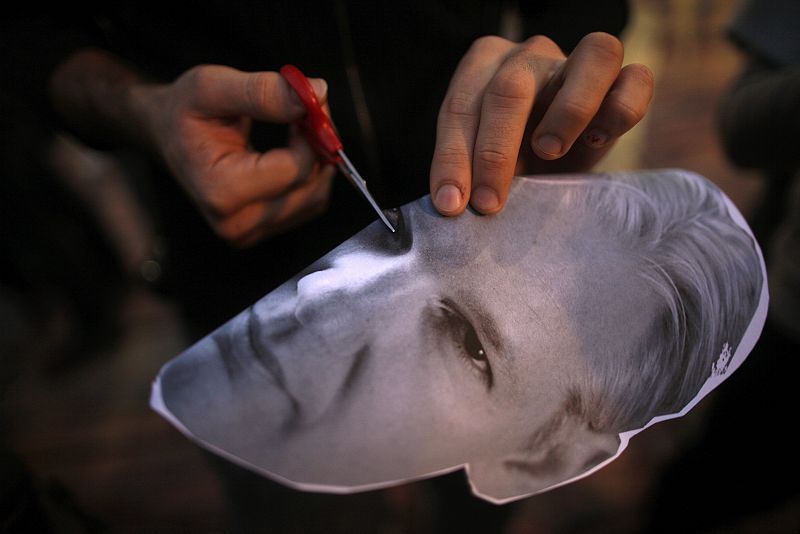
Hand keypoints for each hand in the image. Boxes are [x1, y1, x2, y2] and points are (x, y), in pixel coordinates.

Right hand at [137, 65, 334, 246]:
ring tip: (292, 128)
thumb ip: (261, 91)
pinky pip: (310, 204)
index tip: (304, 102)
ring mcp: (250, 232)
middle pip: (310, 185)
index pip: (296, 168)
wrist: (166, 135)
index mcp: (220, 191)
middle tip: (304, 110)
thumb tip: (315, 93)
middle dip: (318, 143)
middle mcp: (235, 223)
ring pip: (316, 196)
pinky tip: (289, 152)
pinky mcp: (264, 230)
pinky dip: (310, 174)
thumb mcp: (211, 85)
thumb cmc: (184, 111)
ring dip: (317, 158)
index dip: (312, 131)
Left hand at [430, 32, 653, 215]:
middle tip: (488, 203)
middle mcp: (530, 54)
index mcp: (484, 65)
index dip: (453, 158)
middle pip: (510, 89)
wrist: (554, 162)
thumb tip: (453, 205)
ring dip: (568, 111)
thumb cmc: (512, 160)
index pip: (461, 106)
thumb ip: (469, 172)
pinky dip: (619, 109)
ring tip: (549, 152)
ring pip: (590, 57)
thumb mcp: (483, 164)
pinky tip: (596, 140)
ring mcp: (578, 61)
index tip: (451, 204)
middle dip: (494, 153)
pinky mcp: (623, 80)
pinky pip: (635, 79)